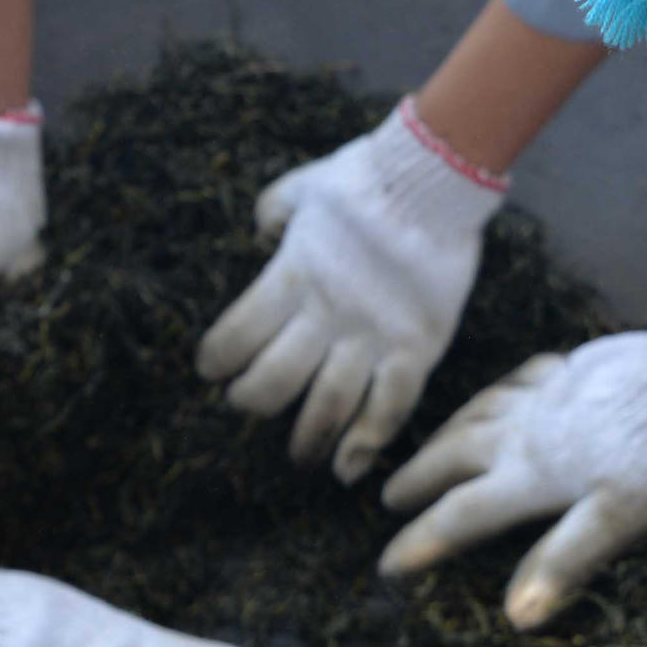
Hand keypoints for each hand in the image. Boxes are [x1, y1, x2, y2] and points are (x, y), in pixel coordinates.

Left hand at [198, 100, 505, 480]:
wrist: (433, 178)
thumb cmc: (364, 178)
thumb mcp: (300, 187)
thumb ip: (273, 213)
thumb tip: (262, 234)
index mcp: (292, 276)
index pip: (237, 335)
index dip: (217, 360)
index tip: (212, 371)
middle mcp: (327, 314)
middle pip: (274, 380)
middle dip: (252, 401)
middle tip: (247, 406)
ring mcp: (373, 335)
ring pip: (328, 404)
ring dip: (307, 438)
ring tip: (299, 455)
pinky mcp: (416, 347)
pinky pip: (389, 406)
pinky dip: (367, 443)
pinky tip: (348, 468)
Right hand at [377, 302, 646, 627]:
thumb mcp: (615, 522)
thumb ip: (562, 562)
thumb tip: (515, 614)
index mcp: (529, 476)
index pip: (461, 515)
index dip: (421, 541)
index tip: (387, 564)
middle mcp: (522, 434)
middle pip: (454, 456)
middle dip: (418, 479)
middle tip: (388, 496)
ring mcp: (543, 396)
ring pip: (476, 413)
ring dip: (444, 434)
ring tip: (427, 446)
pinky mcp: (568, 370)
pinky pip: (513, 381)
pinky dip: (492, 394)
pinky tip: (495, 397)